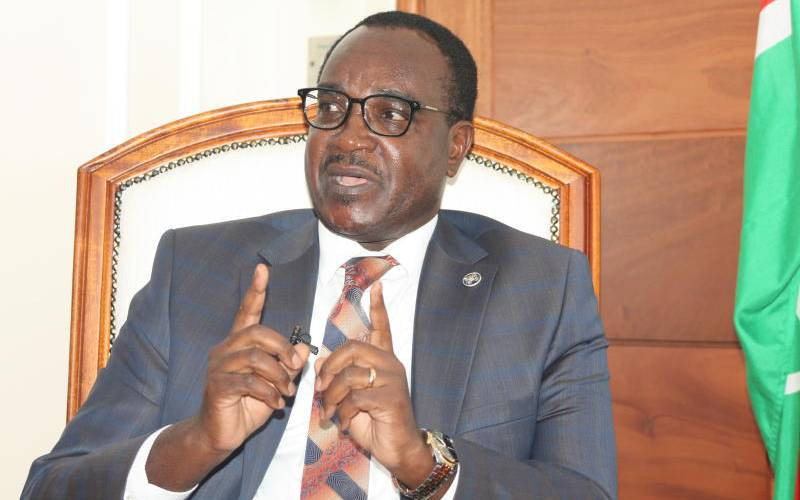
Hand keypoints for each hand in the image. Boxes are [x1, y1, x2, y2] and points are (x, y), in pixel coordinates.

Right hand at [197, 263, 309, 451]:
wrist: (221, 434)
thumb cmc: (249, 405)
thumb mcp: (276, 383)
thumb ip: (288, 365)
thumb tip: (305, 350)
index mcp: (239, 344)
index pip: (247, 312)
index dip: (256, 291)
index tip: (262, 269)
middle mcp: (225, 349)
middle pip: (258, 333)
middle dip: (283, 348)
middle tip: (295, 366)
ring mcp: (218, 367)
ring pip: (256, 358)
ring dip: (279, 375)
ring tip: (286, 392)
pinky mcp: (217, 385)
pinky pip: (250, 382)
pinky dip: (269, 393)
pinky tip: (276, 403)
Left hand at [314, 282, 433, 485]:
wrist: (399, 450)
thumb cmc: (375, 423)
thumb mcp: (353, 398)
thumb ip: (340, 378)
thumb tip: (321, 361)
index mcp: (383, 361)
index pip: (382, 328)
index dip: (378, 308)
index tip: (377, 286)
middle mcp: (390, 365)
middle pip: (352, 349)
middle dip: (330, 368)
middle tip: (321, 389)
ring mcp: (392, 381)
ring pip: (350, 375)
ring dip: (333, 397)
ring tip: (331, 413)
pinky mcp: (391, 399)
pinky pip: (355, 398)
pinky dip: (343, 413)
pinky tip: (344, 424)